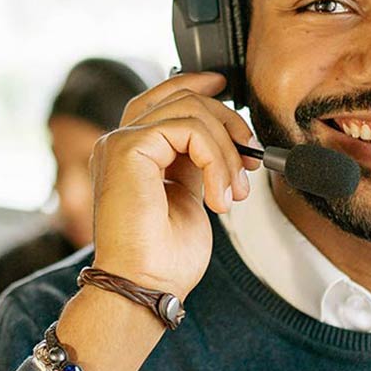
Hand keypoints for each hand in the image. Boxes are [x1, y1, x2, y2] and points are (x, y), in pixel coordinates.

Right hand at [89, 71, 260, 300]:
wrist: (145, 285)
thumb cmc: (163, 259)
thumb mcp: (189, 198)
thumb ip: (195, 164)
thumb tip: (219, 141)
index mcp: (130, 155)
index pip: (160, 101)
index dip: (194, 85)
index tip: (226, 87)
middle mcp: (120, 144)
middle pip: (179, 97)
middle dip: (227, 121)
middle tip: (250, 160)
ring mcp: (120, 143)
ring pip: (190, 110)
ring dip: (227, 150)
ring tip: (234, 193)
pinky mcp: (128, 148)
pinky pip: (189, 129)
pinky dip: (216, 159)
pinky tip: (218, 197)